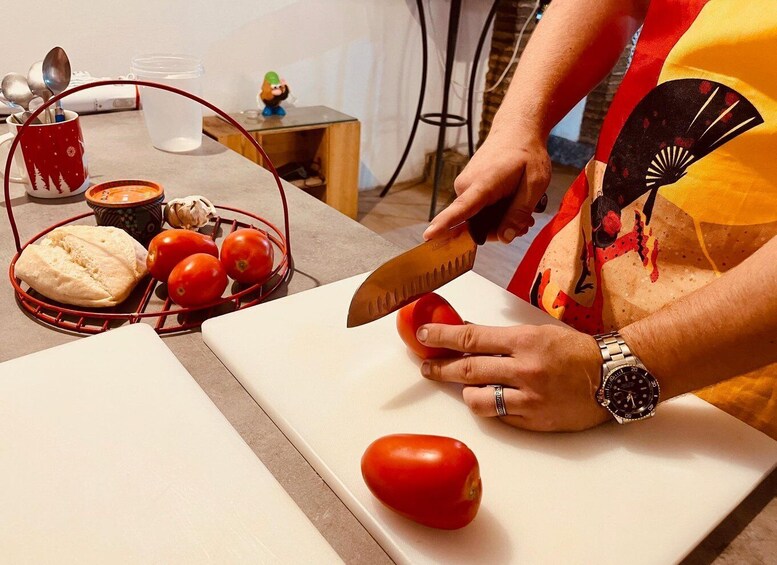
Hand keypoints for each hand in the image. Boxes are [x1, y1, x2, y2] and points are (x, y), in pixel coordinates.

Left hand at [416, 323, 610, 431]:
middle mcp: (524, 369)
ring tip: (464, 387)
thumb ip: (502, 339)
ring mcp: (529, 398)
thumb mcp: (537, 334)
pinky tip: (492, 401)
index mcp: (525, 341)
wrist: (614, 376)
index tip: (424, 336)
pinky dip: (491, 408)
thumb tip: (468, 336)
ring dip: (465, 392)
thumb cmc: (575, 351)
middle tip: (426, 367)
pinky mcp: (535, 421)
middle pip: (468, 369)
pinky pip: (500, 416)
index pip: (471, 338)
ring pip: (478, 399)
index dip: (443, 337)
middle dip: (440, 368)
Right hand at [423, 127, 550, 242]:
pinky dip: (496, 212)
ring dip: (500, 220)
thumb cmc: (526, 154)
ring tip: (523, 210)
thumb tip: (505, 238)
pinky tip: (512, 204)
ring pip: (479, 219)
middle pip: (476, 225)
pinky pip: (478, 210)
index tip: (428, 236)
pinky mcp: (466, 189)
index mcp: (482, 183)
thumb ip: (519, 212)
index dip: (444, 224)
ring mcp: (463, 188)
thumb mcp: (535, 184)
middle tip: (526, 222)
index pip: (460, 209)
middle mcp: (465, 187)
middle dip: (500, 229)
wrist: (516, 131)